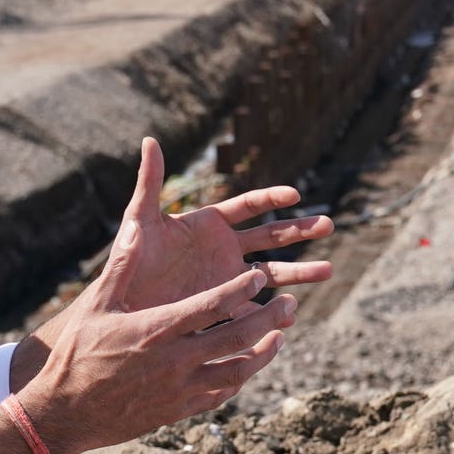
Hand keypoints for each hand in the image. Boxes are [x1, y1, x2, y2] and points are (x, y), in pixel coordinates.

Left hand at [91, 136, 332, 316]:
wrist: (125, 305)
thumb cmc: (130, 261)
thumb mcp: (140, 220)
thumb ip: (150, 182)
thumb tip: (149, 140)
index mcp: (209, 224)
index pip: (248, 205)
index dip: (272, 198)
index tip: (295, 195)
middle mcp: (224, 249)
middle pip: (271, 236)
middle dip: (300, 231)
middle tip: (329, 225)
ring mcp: (228, 278)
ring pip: (273, 272)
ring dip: (300, 271)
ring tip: (329, 270)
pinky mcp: (225, 305)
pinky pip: (256, 307)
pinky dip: (274, 311)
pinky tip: (292, 314)